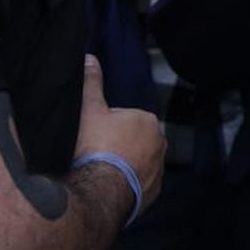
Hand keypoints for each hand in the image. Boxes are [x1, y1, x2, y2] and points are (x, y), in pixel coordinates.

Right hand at [73, 56, 165, 211]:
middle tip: (94, 156)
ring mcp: (159, 169)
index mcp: (148, 121)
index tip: (91, 138)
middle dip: (116, 147)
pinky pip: (139, 184)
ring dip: (123, 166)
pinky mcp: (153, 191)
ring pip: (137, 162)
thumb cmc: (93, 147)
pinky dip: (128, 185)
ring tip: (100, 172)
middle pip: (132, 141)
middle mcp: (161, 143)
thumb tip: (91, 59)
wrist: (97, 190)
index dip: (104, 128)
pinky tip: (110, 186)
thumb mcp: (89, 110)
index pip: (123, 119)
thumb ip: (92, 83)